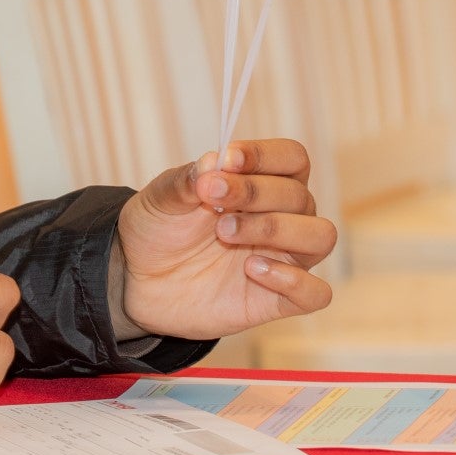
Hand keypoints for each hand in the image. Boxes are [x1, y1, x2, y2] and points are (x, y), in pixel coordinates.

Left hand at [118, 138, 337, 340]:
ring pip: (320, 236)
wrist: (135, 278)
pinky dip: (293, 280)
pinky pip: (317, 293)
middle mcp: (281, 218)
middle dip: (256, 193)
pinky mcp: (277, 299)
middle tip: (212, 201)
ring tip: (226, 233)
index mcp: (260, 184)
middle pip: (300, 196)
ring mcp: (283, 259)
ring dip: (277, 229)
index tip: (229, 159)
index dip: (267, 155)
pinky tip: (251, 269)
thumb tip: (216, 160)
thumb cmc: (158, 230)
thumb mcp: (161, 198)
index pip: (292, 158)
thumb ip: (188, 179)